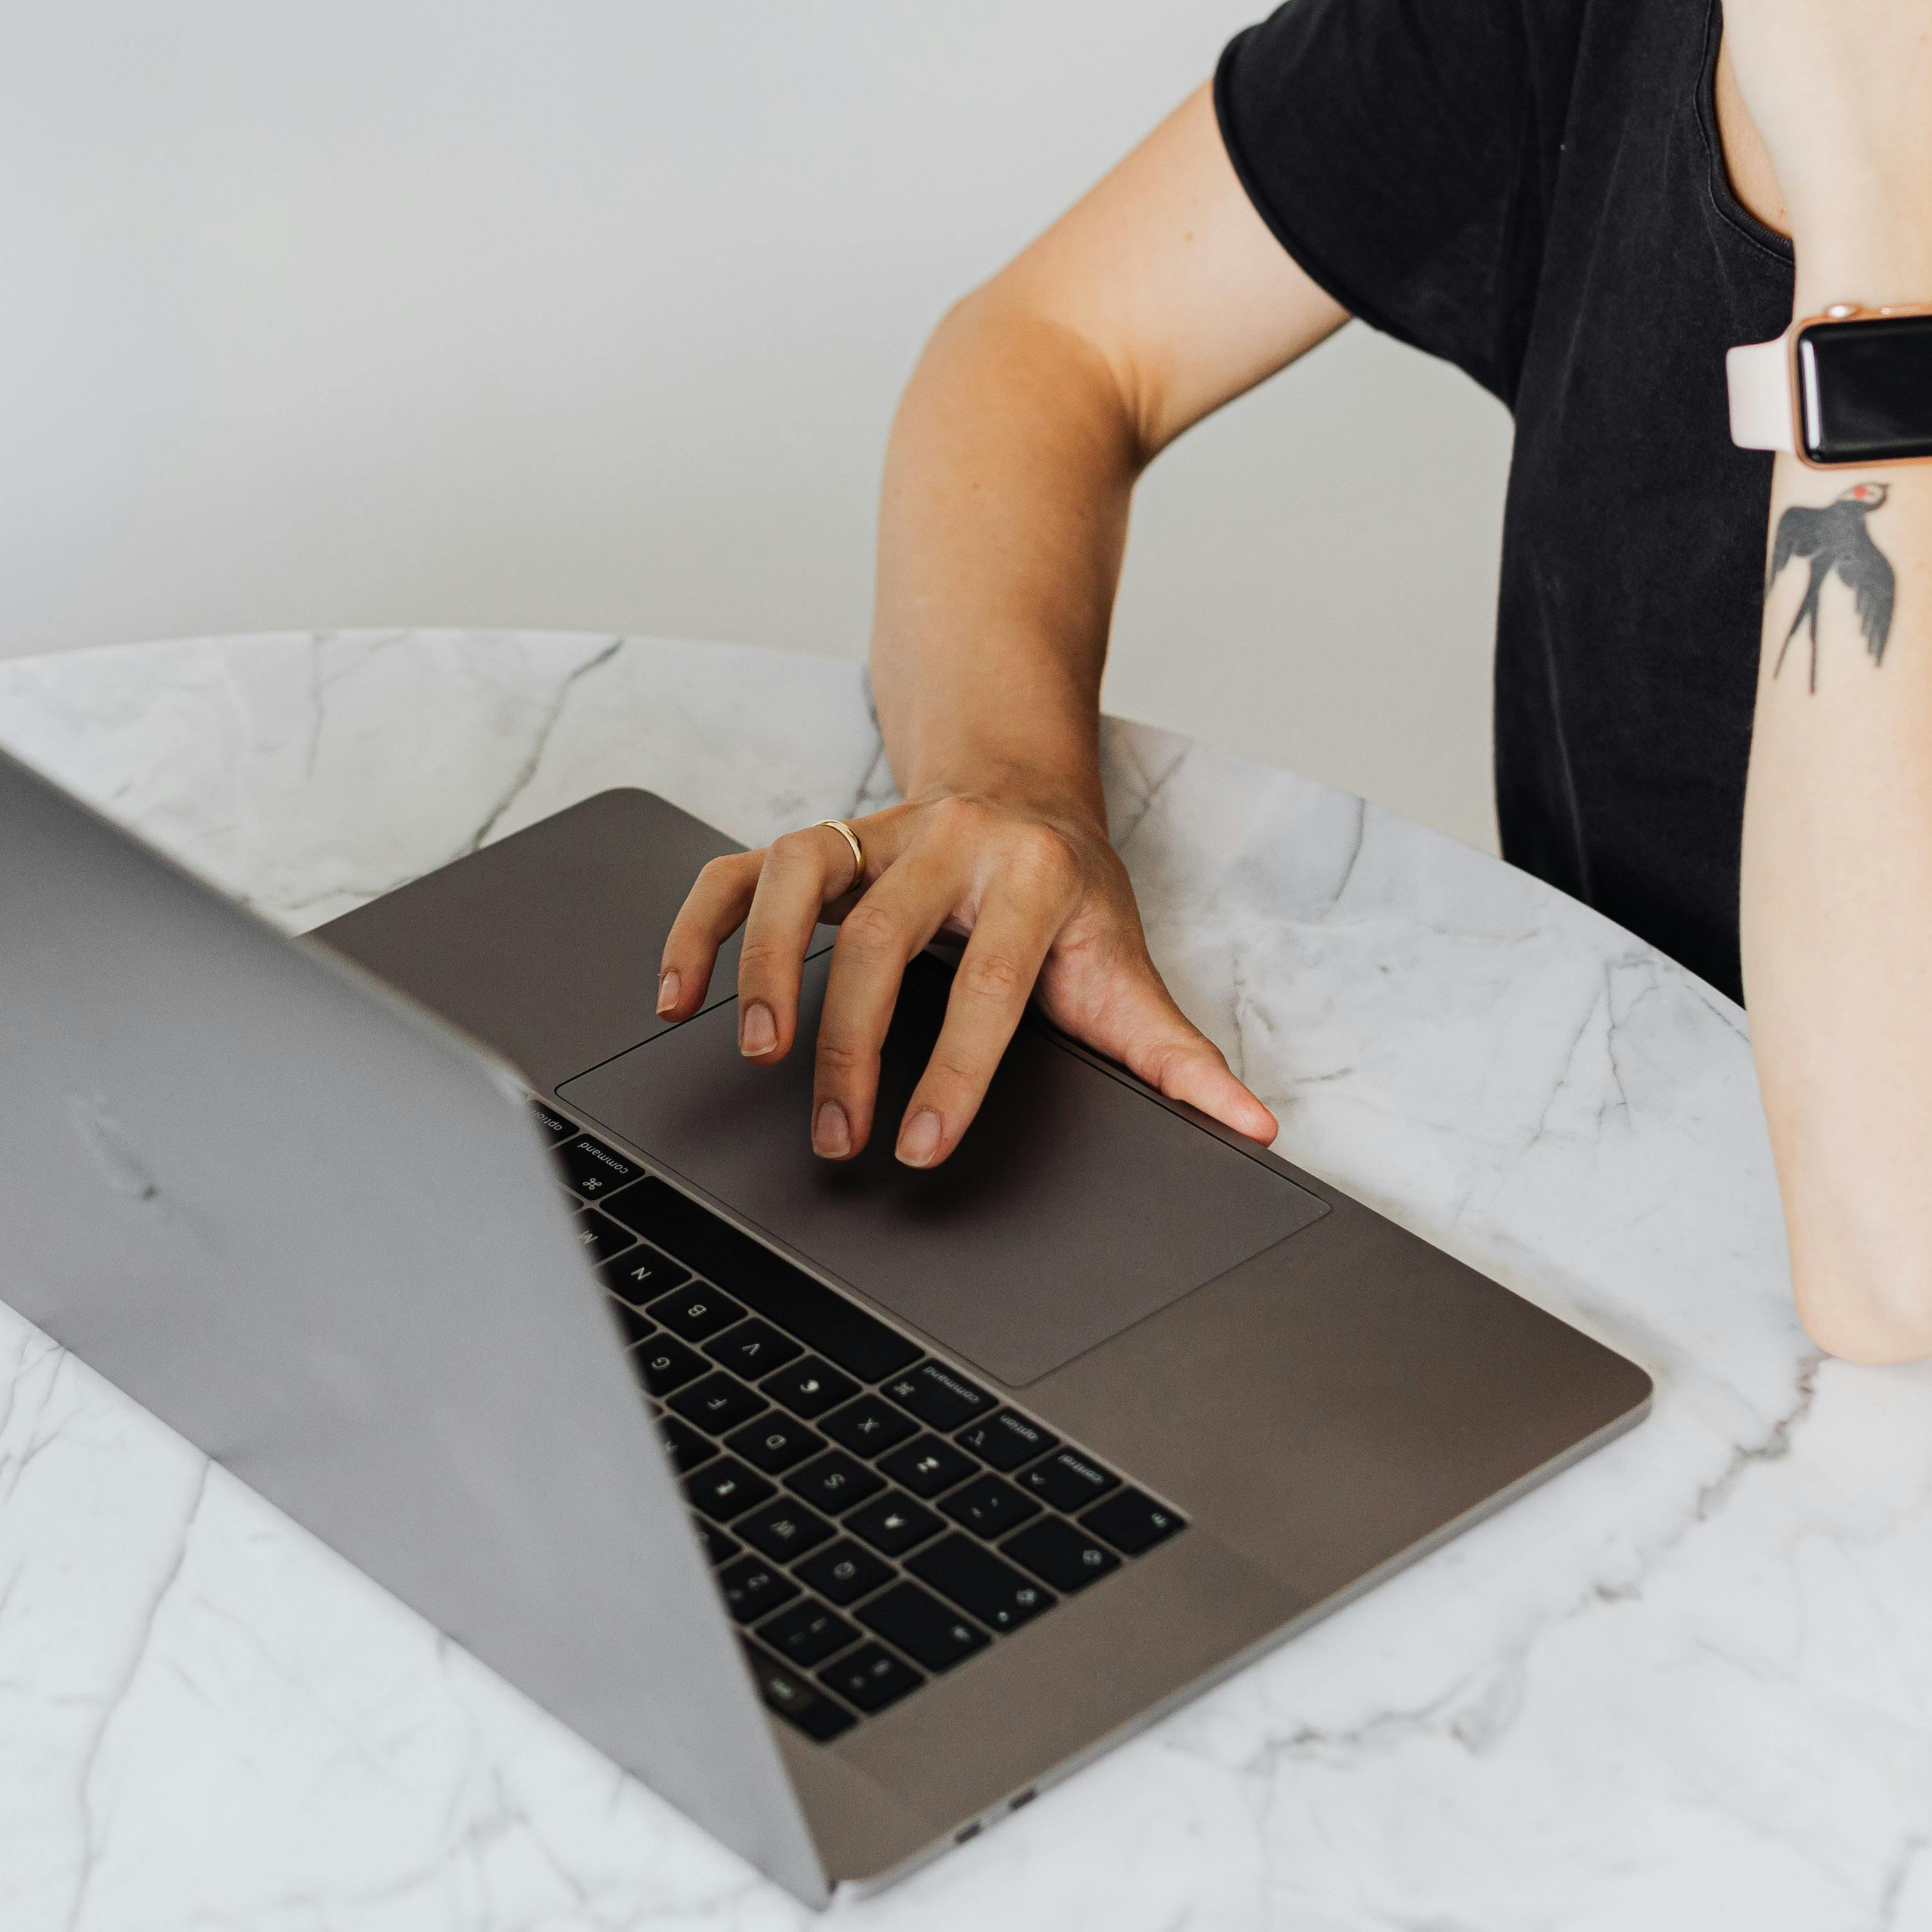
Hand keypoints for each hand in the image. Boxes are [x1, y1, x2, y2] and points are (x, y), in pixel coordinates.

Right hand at [653, 793, 1276, 1165]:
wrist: (1023, 785)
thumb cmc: (1072, 892)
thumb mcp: (1127, 964)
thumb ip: (1179, 1056)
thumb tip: (1253, 1128)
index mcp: (1035, 877)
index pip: (987, 982)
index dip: (954, 1068)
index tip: (921, 1145)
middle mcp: (947, 841)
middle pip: (880, 939)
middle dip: (853, 1045)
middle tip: (838, 1134)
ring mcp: (870, 833)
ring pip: (798, 880)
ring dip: (768, 968)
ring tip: (759, 1052)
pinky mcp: (816, 840)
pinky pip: (740, 872)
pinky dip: (700, 929)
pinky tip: (678, 997)